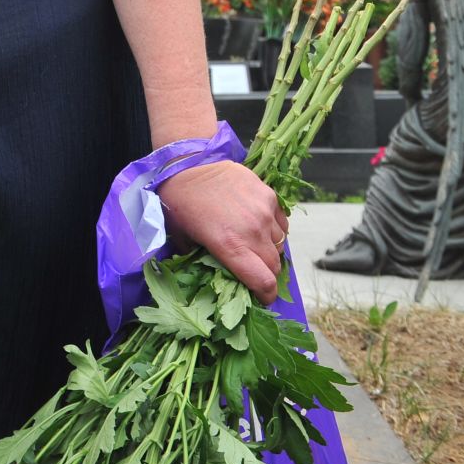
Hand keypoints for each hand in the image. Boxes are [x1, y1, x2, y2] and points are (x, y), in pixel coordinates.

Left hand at [156, 161, 288, 303]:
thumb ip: (202, 261)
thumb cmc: (180, 204)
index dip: (266, 295)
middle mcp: (252, 231)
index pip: (263, 282)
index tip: (262, 298)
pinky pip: (282, 223)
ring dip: (270, 252)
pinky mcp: (269, 195)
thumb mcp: (183, 239)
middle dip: (266, 275)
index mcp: (230, 246)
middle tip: (254, 274)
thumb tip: (214, 278)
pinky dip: (275, 231)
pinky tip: (259, 228)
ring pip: (280, 245)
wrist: (188, 165)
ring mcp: (264, 212)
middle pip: (274, 266)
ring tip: (254, 248)